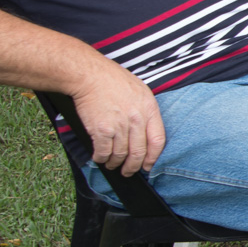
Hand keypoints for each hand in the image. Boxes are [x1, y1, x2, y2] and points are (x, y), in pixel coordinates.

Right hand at [72, 61, 166, 176]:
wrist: (89, 75)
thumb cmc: (113, 80)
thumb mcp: (140, 91)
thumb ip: (145, 111)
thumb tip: (145, 132)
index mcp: (149, 109)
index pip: (158, 141)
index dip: (153, 157)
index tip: (148, 165)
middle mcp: (136, 119)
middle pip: (139, 152)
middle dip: (133, 167)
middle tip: (128, 171)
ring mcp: (119, 125)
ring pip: (120, 155)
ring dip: (115, 164)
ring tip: (112, 165)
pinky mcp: (101, 130)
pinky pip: (104, 152)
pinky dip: (101, 158)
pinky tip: (100, 158)